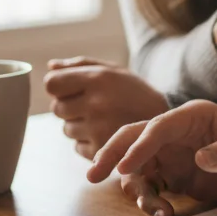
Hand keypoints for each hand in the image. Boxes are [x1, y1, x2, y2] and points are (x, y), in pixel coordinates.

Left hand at [44, 57, 169, 159]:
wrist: (166, 122)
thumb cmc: (134, 93)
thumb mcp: (114, 71)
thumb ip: (81, 65)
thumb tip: (50, 66)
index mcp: (98, 78)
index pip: (52, 84)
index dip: (59, 87)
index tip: (71, 89)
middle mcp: (97, 103)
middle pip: (57, 108)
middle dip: (69, 107)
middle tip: (92, 105)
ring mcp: (98, 128)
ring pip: (66, 129)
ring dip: (78, 125)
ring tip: (102, 120)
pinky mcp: (102, 149)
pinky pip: (76, 147)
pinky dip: (87, 142)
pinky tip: (106, 134)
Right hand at [86, 100, 216, 215]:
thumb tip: (201, 158)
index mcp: (194, 116)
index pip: (158, 126)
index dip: (140, 145)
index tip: (125, 167)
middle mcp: (176, 132)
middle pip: (133, 136)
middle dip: (111, 154)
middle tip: (93, 175)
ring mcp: (171, 153)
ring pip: (137, 166)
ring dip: (136, 189)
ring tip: (157, 212)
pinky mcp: (172, 175)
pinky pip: (149, 186)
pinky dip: (149, 201)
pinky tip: (163, 215)